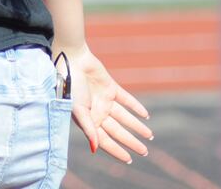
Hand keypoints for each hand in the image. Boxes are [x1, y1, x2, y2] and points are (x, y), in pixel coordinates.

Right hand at [59, 46, 151, 163]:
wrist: (72, 60)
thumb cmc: (70, 87)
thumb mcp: (78, 110)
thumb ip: (88, 129)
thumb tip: (95, 149)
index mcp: (88, 121)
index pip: (105, 141)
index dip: (116, 150)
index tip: (129, 159)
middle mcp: (97, 113)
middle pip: (118, 131)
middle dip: (131, 141)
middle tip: (145, 151)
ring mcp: (105, 101)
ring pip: (124, 117)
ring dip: (137, 126)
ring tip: (150, 136)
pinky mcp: (111, 87)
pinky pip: (126, 100)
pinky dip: (136, 107)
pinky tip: (146, 115)